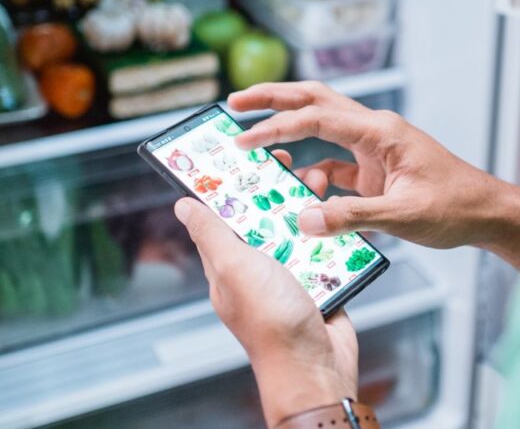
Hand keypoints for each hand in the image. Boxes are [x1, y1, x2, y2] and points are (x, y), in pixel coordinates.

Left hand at [174, 149, 357, 427]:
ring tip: (320, 180)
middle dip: (275, 186)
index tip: (243, 153)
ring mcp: (289, 275)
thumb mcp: (234, 268)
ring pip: (297, 228)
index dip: (230, 183)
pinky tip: (337, 212)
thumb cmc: (271, 322)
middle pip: (263, 215)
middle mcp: (256, 268)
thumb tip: (182, 204)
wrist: (317, 367)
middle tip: (290, 161)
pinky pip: (324, 248)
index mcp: (228, 265)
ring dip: (307, 204)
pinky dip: (331, 230)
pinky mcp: (319, 283)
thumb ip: (211, 234)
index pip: (222, 214)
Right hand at [229, 82, 519, 268]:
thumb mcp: (402, 215)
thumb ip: (351, 216)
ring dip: (287, 128)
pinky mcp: (375, 168)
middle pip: (315, 100)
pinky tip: (296, 185)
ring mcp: (374, 147)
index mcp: (381, 131)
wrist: (487, 213)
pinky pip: (333, 162)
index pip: (317, 118)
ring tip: (251, 136)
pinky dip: (311, 169)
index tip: (243, 140)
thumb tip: (304, 220)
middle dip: (273, 99)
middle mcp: (374, 130)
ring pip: (321, 126)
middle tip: (233, 102)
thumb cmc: (455, 207)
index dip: (276, 126)